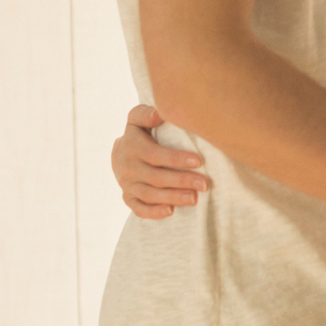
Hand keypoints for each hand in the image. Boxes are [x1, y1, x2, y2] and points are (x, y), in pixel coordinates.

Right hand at [112, 104, 207, 218]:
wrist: (120, 153)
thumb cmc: (139, 133)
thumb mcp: (138, 119)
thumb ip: (146, 114)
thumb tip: (158, 114)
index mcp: (132, 146)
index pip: (155, 154)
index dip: (176, 158)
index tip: (198, 161)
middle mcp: (128, 167)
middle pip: (156, 177)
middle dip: (181, 181)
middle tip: (204, 184)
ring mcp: (127, 184)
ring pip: (150, 194)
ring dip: (173, 197)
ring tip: (194, 199)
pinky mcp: (128, 197)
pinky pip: (138, 208)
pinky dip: (153, 212)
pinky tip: (170, 211)